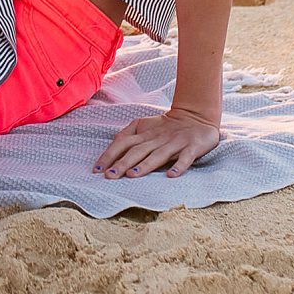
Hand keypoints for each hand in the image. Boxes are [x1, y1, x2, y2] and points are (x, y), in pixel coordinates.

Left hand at [93, 107, 220, 178]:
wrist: (196, 116)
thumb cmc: (166, 126)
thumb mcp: (144, 126)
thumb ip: (129, 135)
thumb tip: (111, 147)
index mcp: (144, 134)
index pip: (123, 143)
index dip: (109, 155)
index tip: (96, 170)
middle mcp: (157, 138)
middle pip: (137, 151)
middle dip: (122, 163)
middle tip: (109, 176)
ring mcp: (175, 143)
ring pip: (158, 155)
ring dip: (145, 165)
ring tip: (132, 175)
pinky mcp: (192, 147)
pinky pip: (186, 158)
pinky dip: (179, 166)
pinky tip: (171, 175)